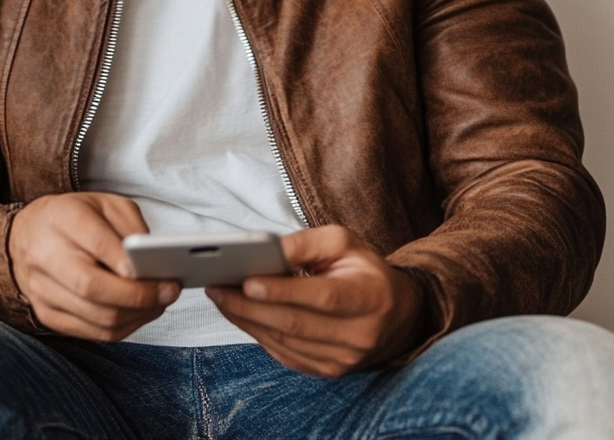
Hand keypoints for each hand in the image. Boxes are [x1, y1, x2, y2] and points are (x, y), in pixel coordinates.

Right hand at [8, 192, 179, 339]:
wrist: (28, 234)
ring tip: (160, 303)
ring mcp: (42, 290)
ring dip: (135, 315)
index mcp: (61, 218)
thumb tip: (154, 259)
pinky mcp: (46, 315)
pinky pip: (90, 332)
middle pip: (92, 287)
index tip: (153, 269)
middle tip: (169, 291)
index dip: (124, 260)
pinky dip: (122, 327)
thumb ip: (131, 226)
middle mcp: (45, 255)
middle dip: (137, 295)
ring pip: (95, 316)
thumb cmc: (75, 216)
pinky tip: (139, 314)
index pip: (95, 242)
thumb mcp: (105, 204)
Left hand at [206, 225, 425, 376]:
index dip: (283, 291)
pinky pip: (284, 355)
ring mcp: (343, 359)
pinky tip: (239, 316)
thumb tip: (269, 250)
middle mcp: (358, 334)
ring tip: (220, 298)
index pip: (322, 297)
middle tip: (217, 287)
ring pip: (285, 343)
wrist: (396, 315)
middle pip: (296, 324)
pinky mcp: (327, 371)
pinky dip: (258, 335)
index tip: (247, 280)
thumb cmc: (363, 270)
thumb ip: (308, 242)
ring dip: (247, 321)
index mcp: (369, 297)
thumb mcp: (344, 242)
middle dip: (250, 306)